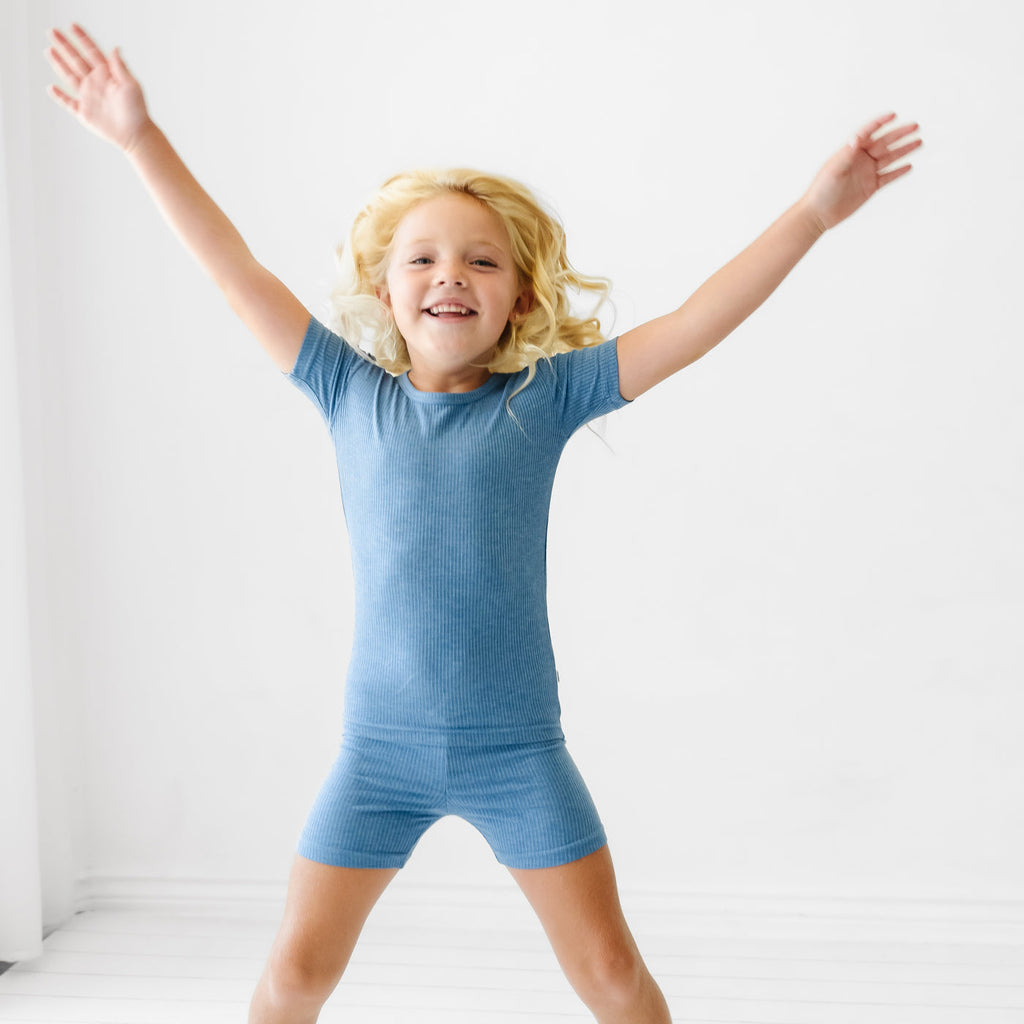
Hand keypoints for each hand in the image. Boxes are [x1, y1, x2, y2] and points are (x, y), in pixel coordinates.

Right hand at [46, 24, 151, 151]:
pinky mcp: (84, 113)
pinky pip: (68, 102)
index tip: (72, 25)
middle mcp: (95, 83)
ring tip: (49, 50)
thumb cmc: (137, 110)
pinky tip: (51, 88)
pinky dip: (59, 96)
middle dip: (64, 46)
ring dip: (59, 64)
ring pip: (69, 77)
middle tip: (52, 31)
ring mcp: (88, 97)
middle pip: (76, 60)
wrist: (135, 135)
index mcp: (107, 75)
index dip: (82, 38)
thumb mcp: (131, 85)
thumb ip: (120, 67)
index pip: (91, 52)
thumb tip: (115, 48)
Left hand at [803, 113, 921, 231]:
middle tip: (915, 126)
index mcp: (850, 151)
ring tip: (918, 142)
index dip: (880, 123)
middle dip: (899, 134)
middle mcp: (860, 160)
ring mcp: (866, 173)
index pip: (868, 132)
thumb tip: (857, 137)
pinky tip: (909, 165)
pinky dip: (898, 172)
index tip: (893, 115)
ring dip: (904, 150)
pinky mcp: (870, 188)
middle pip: (884, 143)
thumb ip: (847, 153)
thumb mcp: (834, 169)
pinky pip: (888, 177)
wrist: (818, 214)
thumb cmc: (821, 190)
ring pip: (889, 159)